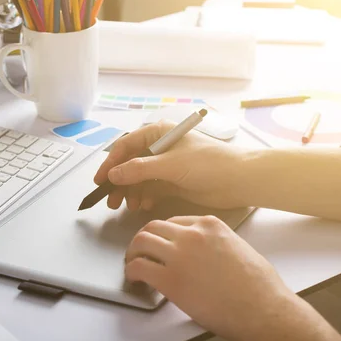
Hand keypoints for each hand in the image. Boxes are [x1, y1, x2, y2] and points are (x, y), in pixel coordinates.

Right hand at [94, 120, 251, 210]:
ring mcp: (167, 165)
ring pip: (140, 178)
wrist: (240, 180)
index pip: (126, 146)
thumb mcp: (170, 165)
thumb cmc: (207, 164)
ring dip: (132, 192)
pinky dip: (145, 196)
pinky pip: (151, 188)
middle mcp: (160, 147)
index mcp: (159, 133)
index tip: (100, 181)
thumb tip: (113, 174)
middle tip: (112, 202)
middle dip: (120, 182)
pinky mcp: (174, 181)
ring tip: (128, 207)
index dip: (110, 163)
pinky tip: (143, 205)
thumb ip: (139, 170)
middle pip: (131, 163)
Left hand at [125, 215, 340, 340]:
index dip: (162, 235)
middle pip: (153, 227)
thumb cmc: (259, 286)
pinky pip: (139, 267)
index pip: (173, 221)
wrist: (265, 310)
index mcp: (210, 225)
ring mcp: (180, 255)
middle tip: (139, 252)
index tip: (159, 244)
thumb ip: (215, 242)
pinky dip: (131, 271)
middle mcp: (192, 234)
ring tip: (133, 264)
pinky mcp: (171, 279)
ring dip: (133, 253)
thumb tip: (203, 251)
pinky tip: (134, 279)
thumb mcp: (238, 247)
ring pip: (141, 241)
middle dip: (143, 240)